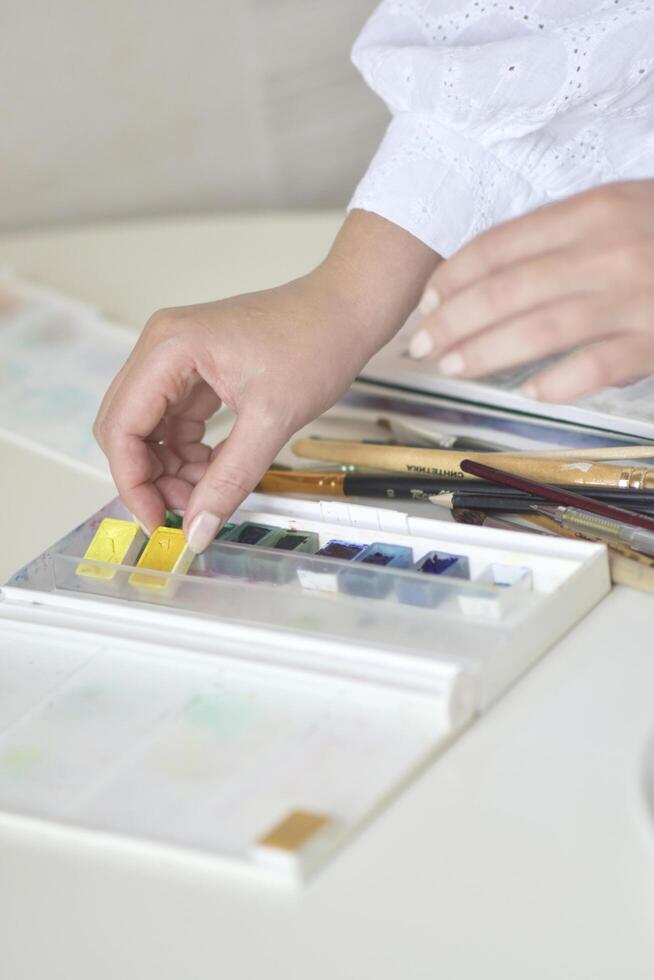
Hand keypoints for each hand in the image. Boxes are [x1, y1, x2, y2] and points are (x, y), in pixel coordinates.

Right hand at [94, 211, 434, 550]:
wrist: (346, 311)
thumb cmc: (316, 343)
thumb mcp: (272, 420)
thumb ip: (229, 479)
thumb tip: (197, 530)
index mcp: (169, 349)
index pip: (122, 427)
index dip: (133, 482)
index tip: (155, 521)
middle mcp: (162, 349)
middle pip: (127, 428)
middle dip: (151, 477)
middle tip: (186, 511)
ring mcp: (178, 359)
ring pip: (151, 429)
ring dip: (172, 468)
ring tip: (209, 490)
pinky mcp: (197, 370)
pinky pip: (175, 422)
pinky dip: (189, 452)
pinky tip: (217, 469)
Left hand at [409, 180, 653, 401]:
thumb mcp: (624, 209)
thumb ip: (565, 234)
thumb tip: (493, 273)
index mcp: (596, 210)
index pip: (503, 244)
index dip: (455, 275)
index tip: (427, 299)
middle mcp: (610, 249)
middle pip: (509, 289)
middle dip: (454, 319)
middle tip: (424, 343)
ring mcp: (636, 295)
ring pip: (541, 328)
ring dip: (487, 351)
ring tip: (453, 366)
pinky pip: (598, 365)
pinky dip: (559, 380)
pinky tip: (531, 391)